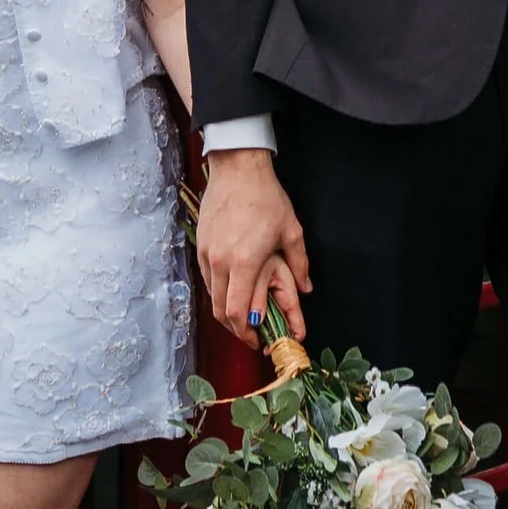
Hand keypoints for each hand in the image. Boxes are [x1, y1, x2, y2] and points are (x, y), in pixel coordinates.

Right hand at [196, 148, 310, 340]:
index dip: (245, 332)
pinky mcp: (200, 245)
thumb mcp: (291, 231)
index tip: (257, 339)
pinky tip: (232, 289)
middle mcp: (221, 262)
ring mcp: (207, 254)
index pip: (237, 311)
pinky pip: (206, 279)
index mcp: (245, 262)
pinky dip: (218, 291)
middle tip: (249, 334)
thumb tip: (307, 288)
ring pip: (211, 297)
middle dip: (234, 329)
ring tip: (242, 314)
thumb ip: (300, 264)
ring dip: (225, 311)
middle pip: (220, 311)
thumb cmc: (267, 198)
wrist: (238, 169)